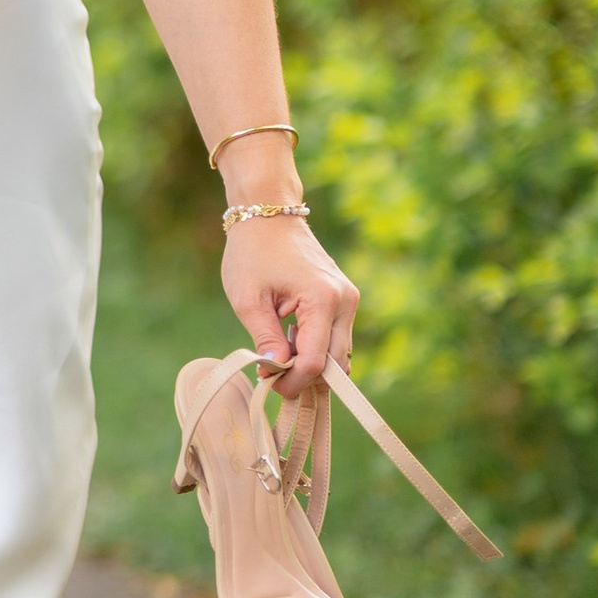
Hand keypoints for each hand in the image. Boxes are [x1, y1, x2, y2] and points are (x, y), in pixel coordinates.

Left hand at [221, 215, 358, 391]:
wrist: (269, 214)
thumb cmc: (253, 252)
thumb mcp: (248, 299)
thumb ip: (265, 339)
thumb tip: (274, 373)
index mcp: (323, 300)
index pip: (315, 362)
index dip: (291, 382)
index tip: (267, 383)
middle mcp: (345, 302)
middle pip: (335, 364)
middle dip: (305, 379)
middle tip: (272, 376)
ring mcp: (349, 300)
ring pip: (340, 354)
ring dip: (312, 364)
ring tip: (278, 352)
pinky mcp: (345, 299)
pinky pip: (337, 337)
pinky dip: (316, 348)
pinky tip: (289, 338)